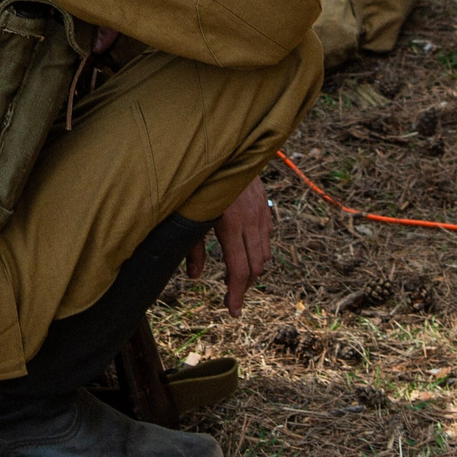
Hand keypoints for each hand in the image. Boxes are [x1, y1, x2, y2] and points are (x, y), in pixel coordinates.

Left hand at [184, 176, 272, 315]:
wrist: (224, 144)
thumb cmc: (198, 179)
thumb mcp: (190, 213)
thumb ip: (192, 246)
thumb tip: (195, 276)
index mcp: (231, 222)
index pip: (239, 270)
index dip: (236, 295)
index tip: (232, 312)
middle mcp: (251, 219)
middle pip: (255, 266)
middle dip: (244, 286)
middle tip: (231, 299)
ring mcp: (261, 211)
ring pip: (264, 254)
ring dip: (252, 271)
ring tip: (235, 280)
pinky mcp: (264, 205)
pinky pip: (267, 237)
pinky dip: (258, 252)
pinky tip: (245, 255)